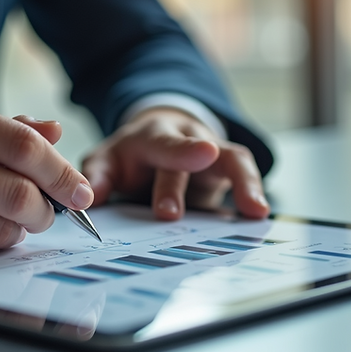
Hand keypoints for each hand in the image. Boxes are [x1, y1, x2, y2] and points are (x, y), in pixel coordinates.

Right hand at [0, 94, 93, 261]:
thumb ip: (0, 128)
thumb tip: (54, 132)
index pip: (23, 146)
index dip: (62, 173)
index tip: (83, 191)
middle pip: (19, 194)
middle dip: (46, 212)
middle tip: (46, 214)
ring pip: (0, 228)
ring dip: (16, 231)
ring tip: (4, 220)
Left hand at [81, 107, 269, 219]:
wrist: (156, 136)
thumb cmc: (131, 155)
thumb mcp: (107, 159)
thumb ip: (98, 175)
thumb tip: (91, 198)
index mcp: (152, 137)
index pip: (166, 142)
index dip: (184, 150)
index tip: (205, 153)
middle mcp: (186, 140)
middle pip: (193, 158)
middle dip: (182, 186)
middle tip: (171, 214)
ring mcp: (210, 155)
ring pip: (233, 159)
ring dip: (245, 182)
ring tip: (255, 209)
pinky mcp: (224, 171)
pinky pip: (243, 174)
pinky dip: (252, 192)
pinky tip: (259, 213)